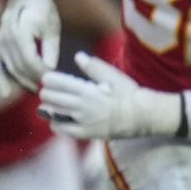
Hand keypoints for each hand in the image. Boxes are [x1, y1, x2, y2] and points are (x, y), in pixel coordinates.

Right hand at [0, 0, 61, 95]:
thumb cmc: (44, 12)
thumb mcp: (52, 30)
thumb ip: (51, 51)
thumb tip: (51, 72)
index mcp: (21, 32)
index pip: (31, 60)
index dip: (43, 73)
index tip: (56, 80)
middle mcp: (6, 38)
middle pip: (19, 67)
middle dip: (34, 80)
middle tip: (50, 90)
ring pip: (9, 69)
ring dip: (22, 82)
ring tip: (37, 91)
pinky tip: (5, 93)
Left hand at [38, 52, 181, 139]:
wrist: (142, 115)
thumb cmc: (129, 93)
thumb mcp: (114, 76)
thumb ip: (94, 67)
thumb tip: (78, 56)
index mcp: (86, 90)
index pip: (57, 83)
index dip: (50, 79)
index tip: (49, 78)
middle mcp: (81, 106)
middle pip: (51, 98)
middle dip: (47, 93)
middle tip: (48, 91)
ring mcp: (82, 121)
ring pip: (53, 113)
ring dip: (48, 107)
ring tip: (50, 105)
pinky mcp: (86, 133)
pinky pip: (62, 129)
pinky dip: (56, 123)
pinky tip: (58, 119)